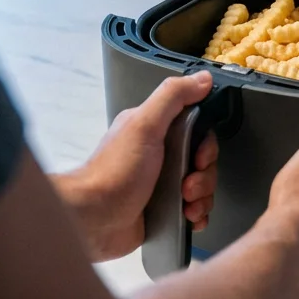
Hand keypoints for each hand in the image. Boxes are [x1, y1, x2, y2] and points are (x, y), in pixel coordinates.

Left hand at [53, 72, 219, 261]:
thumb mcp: (144, 125)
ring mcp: (162, 185)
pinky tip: (190, 219)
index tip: (200, 156)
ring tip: (186, 205)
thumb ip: (173, 97)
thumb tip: (203, 78)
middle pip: (203, 161)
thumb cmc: (115, 172)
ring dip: (202, 198)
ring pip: (202, 187)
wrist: (93, 221)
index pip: (197, 130)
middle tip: (188, 186)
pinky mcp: (164, 212)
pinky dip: (198, 216)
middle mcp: (160, 156)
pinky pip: (194, 211)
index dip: (206, 144)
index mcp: (155, 131)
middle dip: (204, 176)